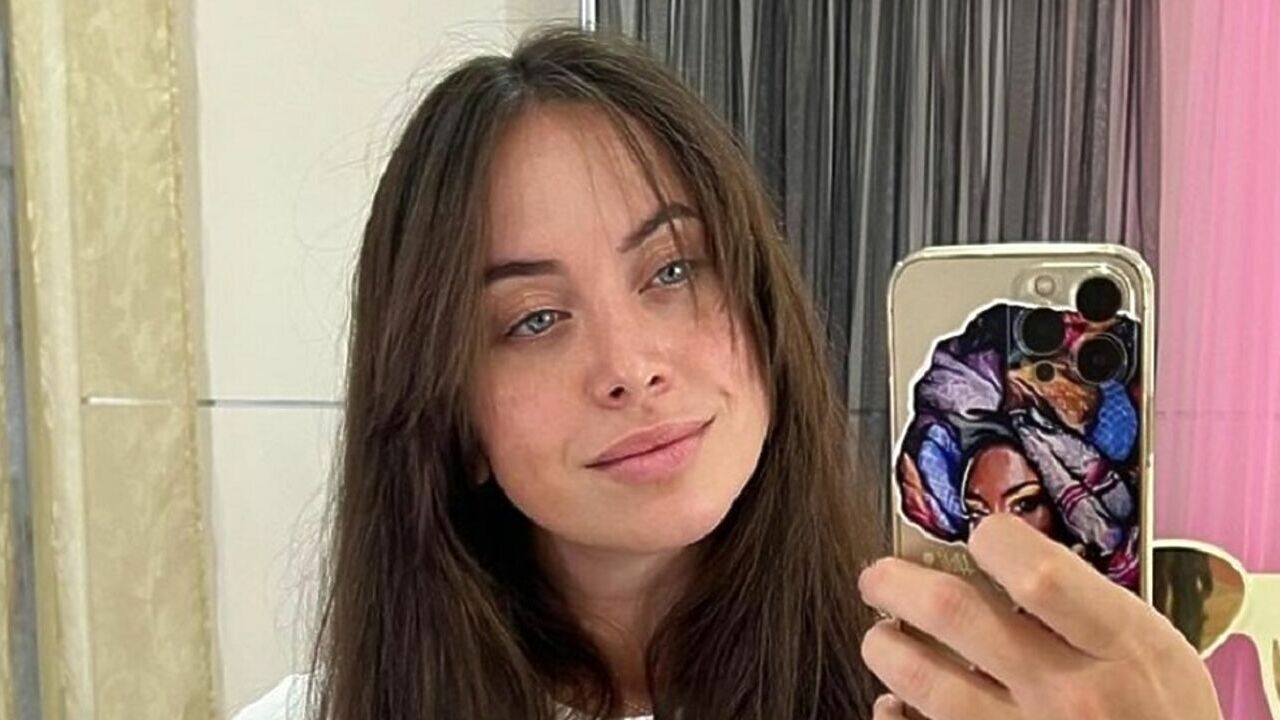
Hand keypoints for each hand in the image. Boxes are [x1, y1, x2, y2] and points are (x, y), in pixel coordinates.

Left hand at [857, 514, 1221, 719]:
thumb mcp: (1158, 654)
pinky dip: (896, 715)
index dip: (993, 541)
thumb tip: (1008, 559)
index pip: (1038, 574)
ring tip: (884, 639)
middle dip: (898, 584)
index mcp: (1122, 649)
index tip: (978, 536)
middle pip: (954, 614)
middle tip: (879, 578)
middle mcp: (1071, 695)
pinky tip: (898, 703)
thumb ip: (1090, 607)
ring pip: (922, 680)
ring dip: (886, 649)